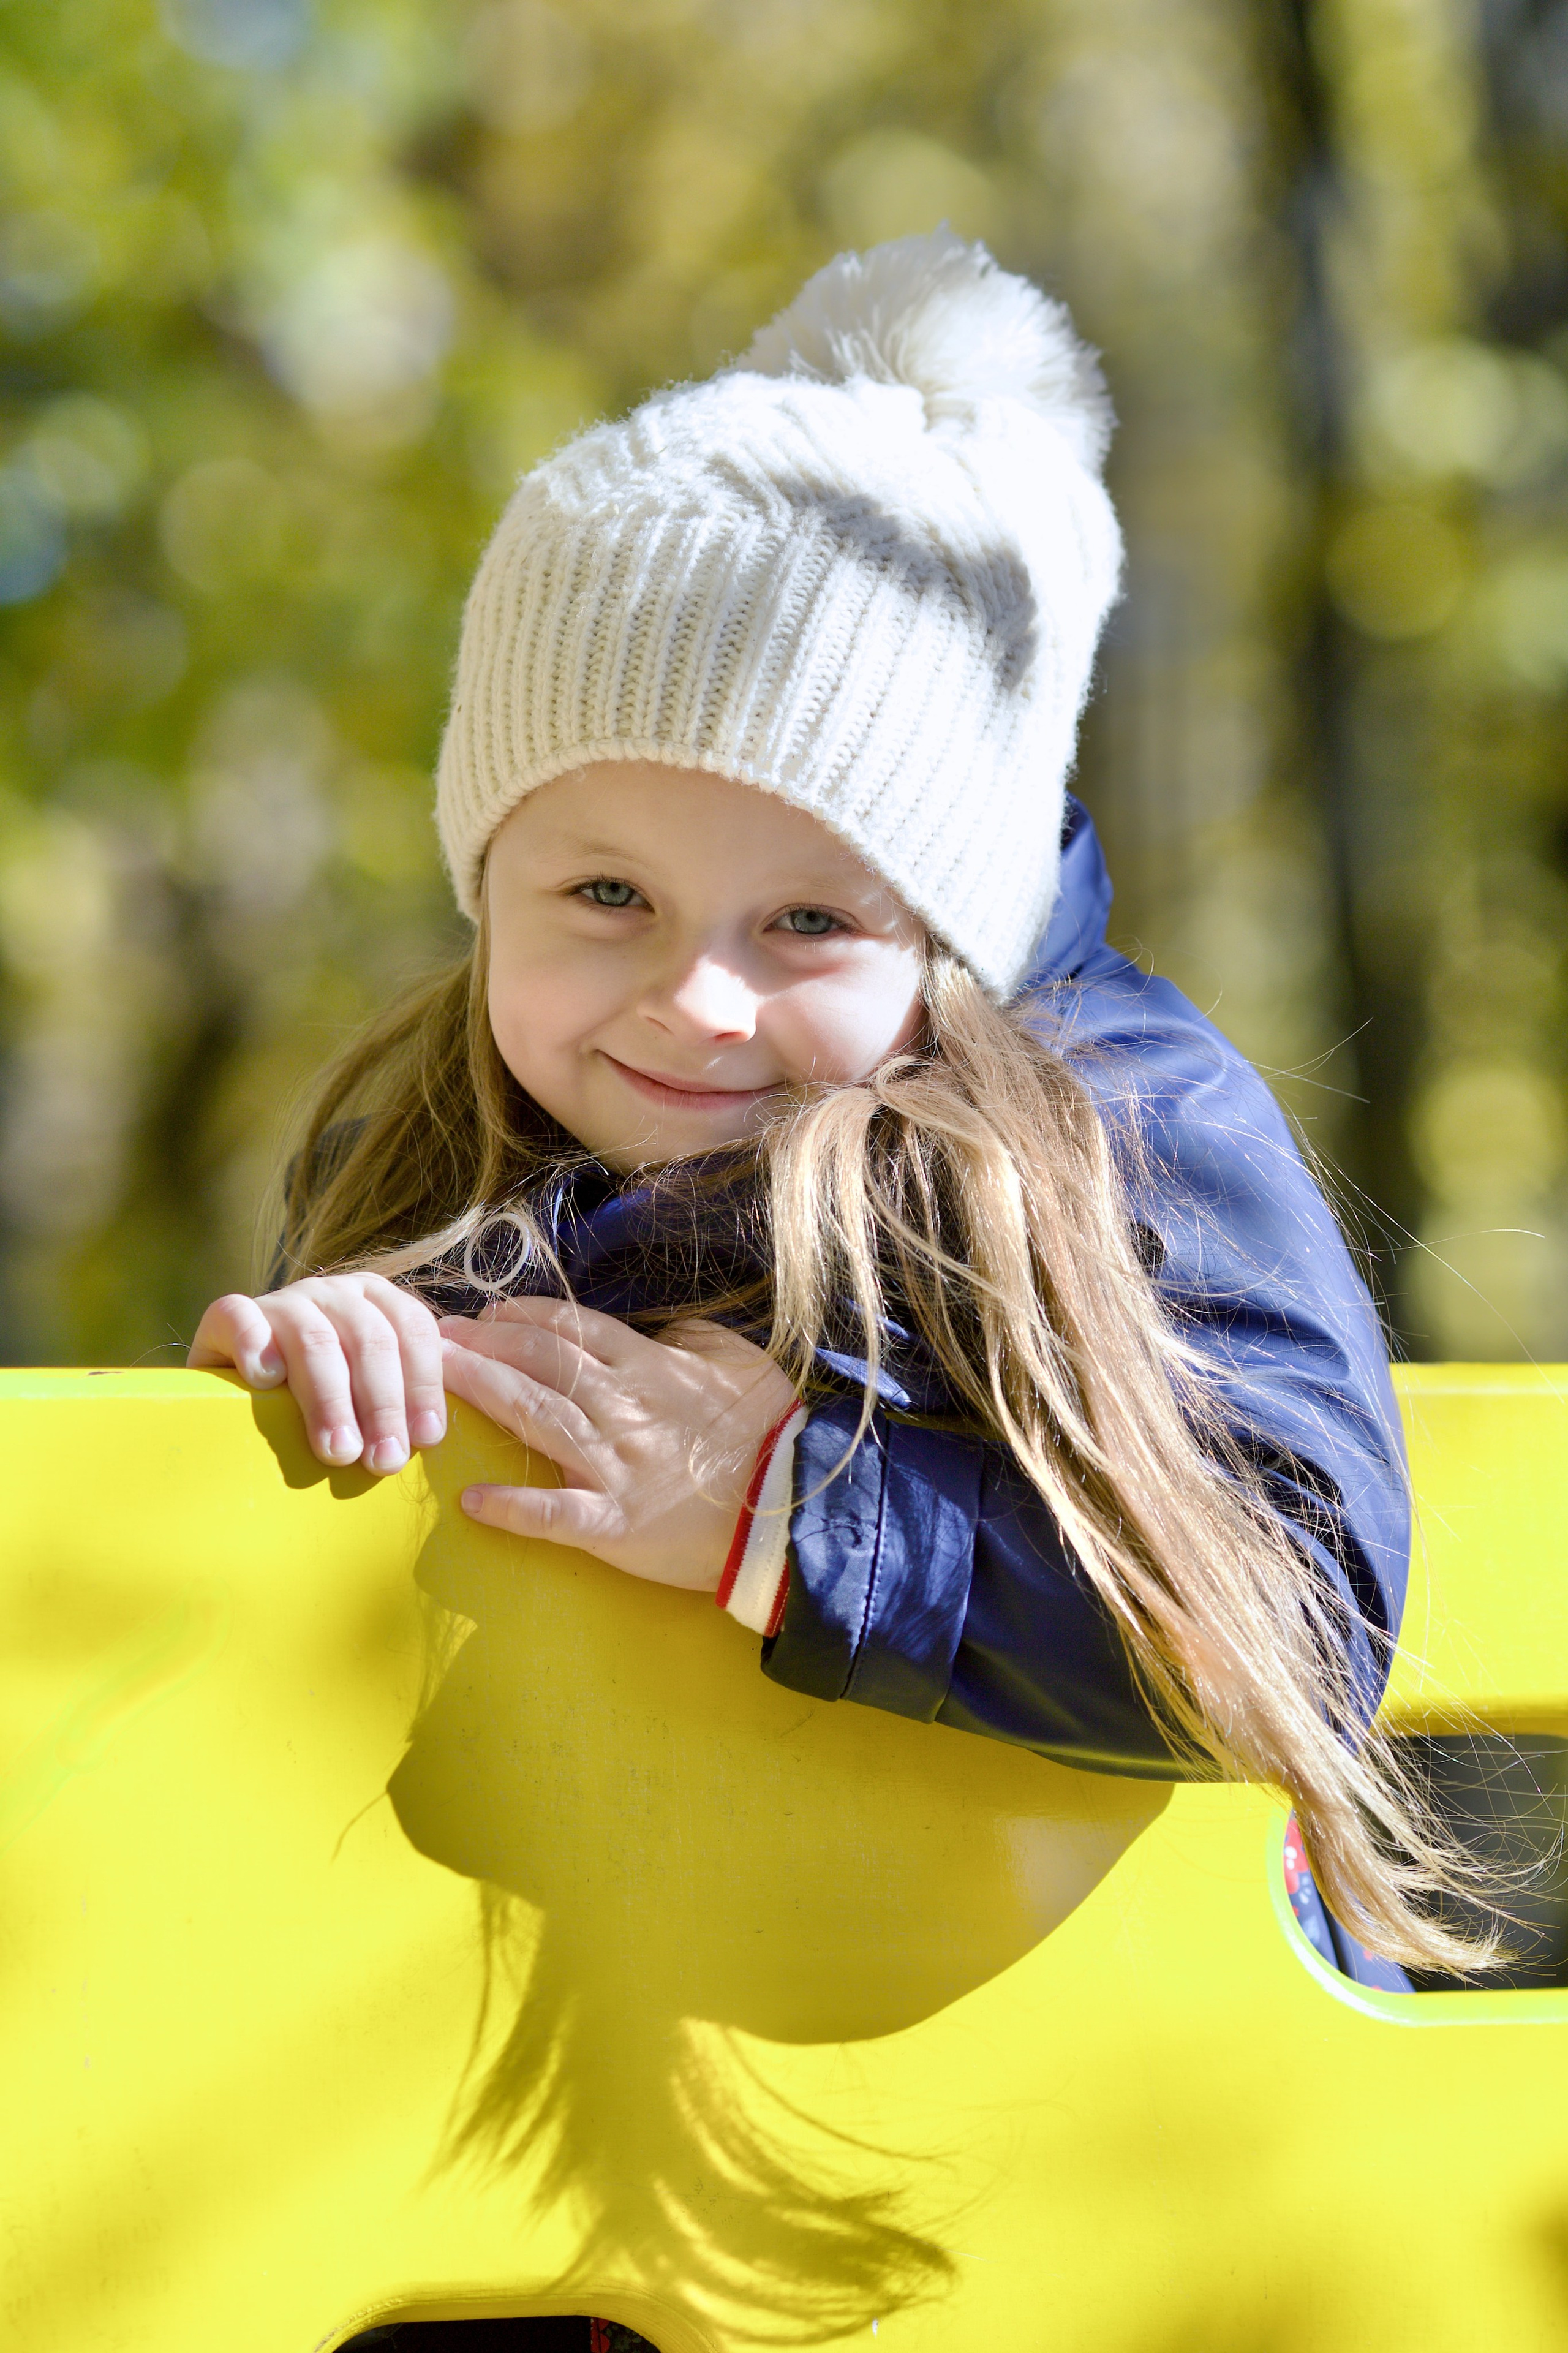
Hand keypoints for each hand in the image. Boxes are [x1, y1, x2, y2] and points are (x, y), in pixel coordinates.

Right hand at [188, 1274, 445, 1473]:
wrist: (241, 1394)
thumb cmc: (321, 1405)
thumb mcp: (368, 1397)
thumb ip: (402, 1401)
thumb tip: (430, 1439)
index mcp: (378, 1303)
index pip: (413, 1330)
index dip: (422, 1384)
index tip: (425, 1439)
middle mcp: (334, 1293)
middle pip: (370, 1340)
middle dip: (383, 1405)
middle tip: (384, 1461)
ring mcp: (282, 1301)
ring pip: (314, 1339)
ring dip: (330, 1400)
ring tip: (338, 1451)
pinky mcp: (228, 1316)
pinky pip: (240, 1317)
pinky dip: (255, 1345)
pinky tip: (267, 1381)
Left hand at [438, 1297, 798, 1589]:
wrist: (798, 1501)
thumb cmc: (775, 1428)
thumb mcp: (740, 1360)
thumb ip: (692, 1338)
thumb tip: (661, 1330)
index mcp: (649, 1367)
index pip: (571, 1329)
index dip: (522, 1317)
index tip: (487, 1313)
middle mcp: (621, 1408)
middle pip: (538, 1363)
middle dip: (482, 1345)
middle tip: (433, 1338)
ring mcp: (614, 1465)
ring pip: (534, 1417)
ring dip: (480, 1395)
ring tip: (433, 1382)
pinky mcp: (616, 1522)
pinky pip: (555, 1514)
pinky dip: (512, 1509)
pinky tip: (471, 1503)